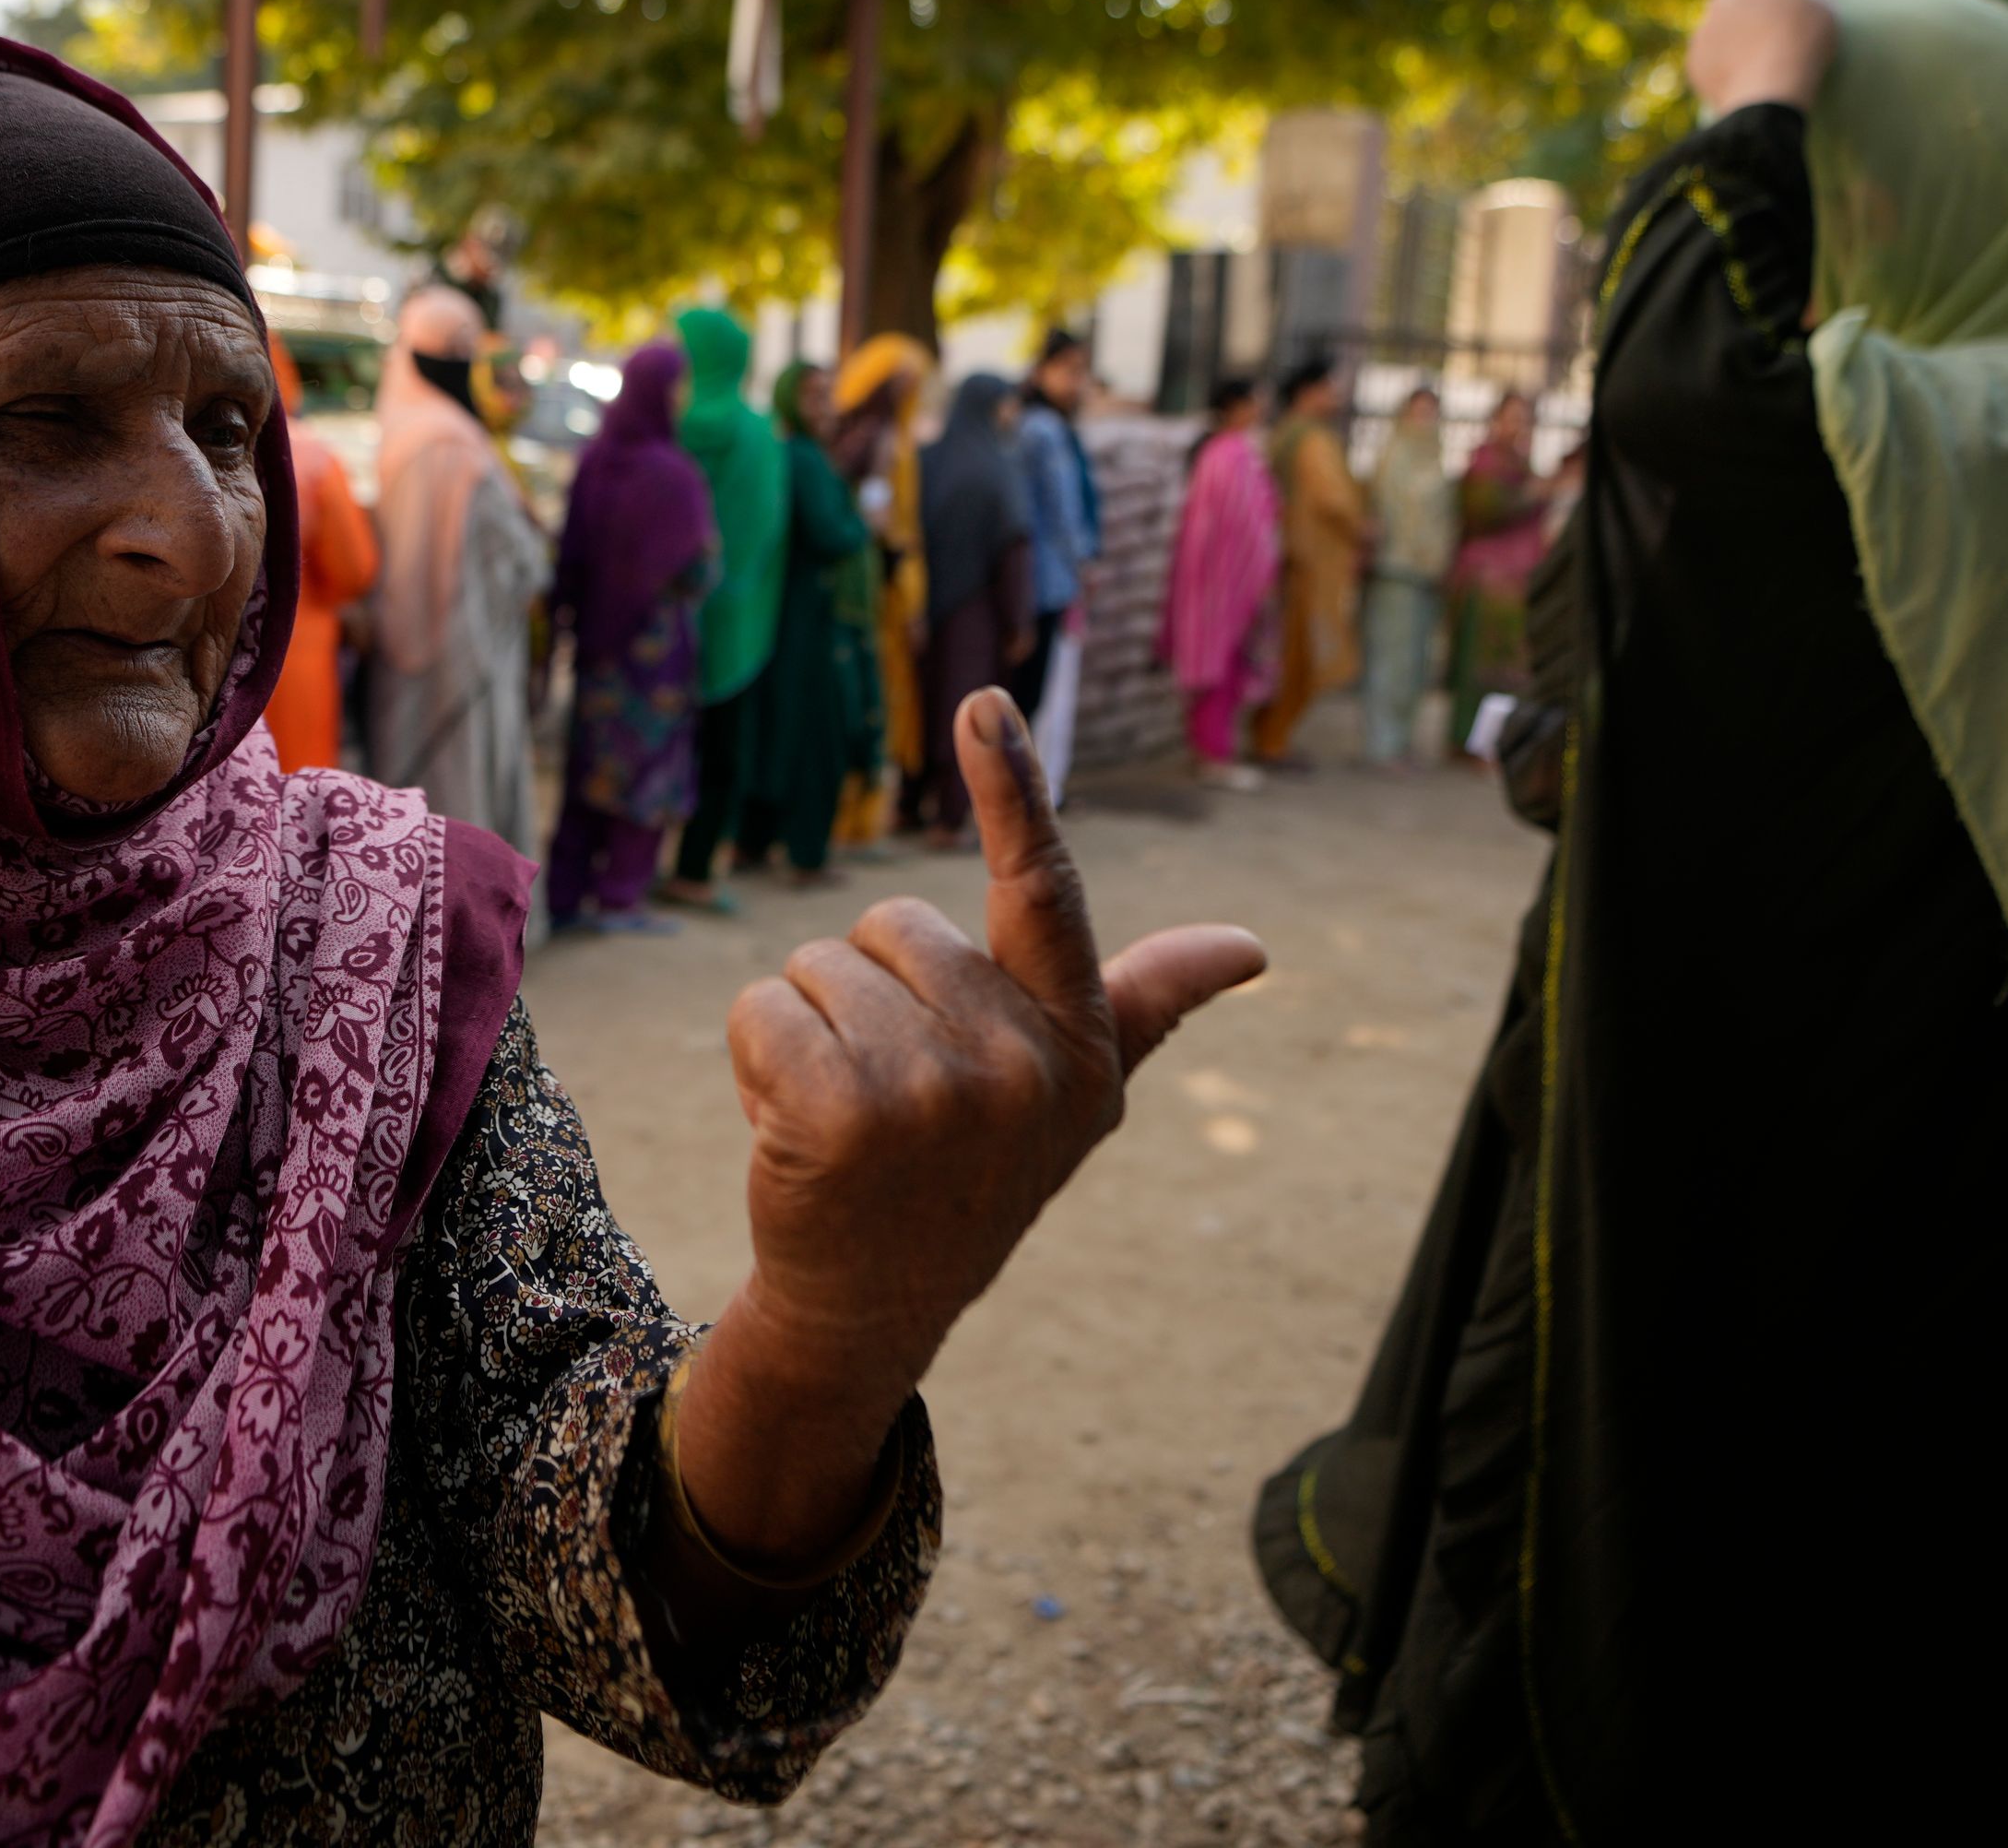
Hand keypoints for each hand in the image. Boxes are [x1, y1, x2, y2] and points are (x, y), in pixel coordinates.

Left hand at [675, 688, 1265, 1566]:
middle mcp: (1019, 1064)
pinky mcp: (839, 1112)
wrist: (870, 1303)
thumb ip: (1147, 1003)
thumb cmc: (969, 1177)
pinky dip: (756, 1059)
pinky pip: (762, 1008)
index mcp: (1077, 1043)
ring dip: (808, 1032)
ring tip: (844, 1118)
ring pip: (819, 966)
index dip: (1012, 788)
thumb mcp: (1072, 1094)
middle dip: (869, 995)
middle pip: (893, 927)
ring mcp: (931, 1091)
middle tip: (890, 1096)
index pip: (1045, 891)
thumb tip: (1251, 948)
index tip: (983, 704)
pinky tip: (792, 1133)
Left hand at [1685, 0, 1837, 116]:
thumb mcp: (1823, 8)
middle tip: (1775, 26)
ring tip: (1758, 52)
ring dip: (1736, 28)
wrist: (1766, 96)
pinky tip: (1742, 71)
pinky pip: (1710, 50)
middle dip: (1754, 0)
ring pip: (1721, 19)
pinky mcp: (1694, 56)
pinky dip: (1723, 56)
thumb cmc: (1803, 46)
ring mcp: (1705, 26)